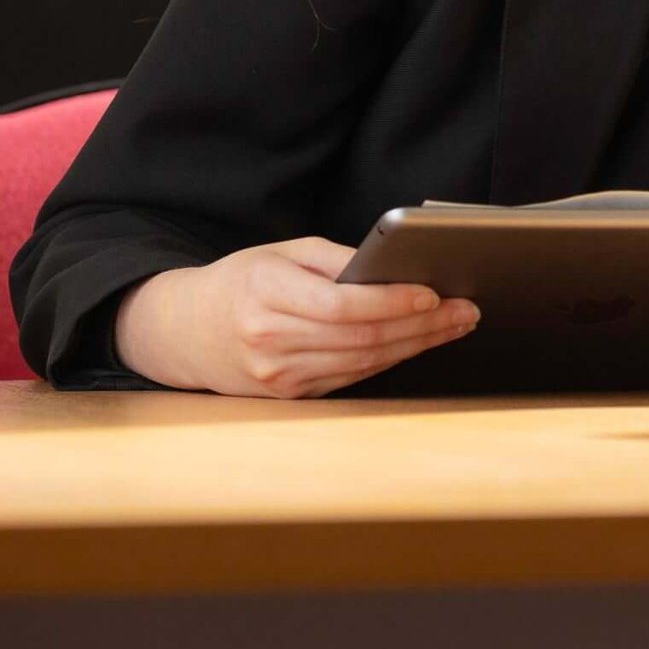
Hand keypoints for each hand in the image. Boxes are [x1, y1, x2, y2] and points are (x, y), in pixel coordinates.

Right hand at [113, 238, 478, 398]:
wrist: (183, 332)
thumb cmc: (241, 282)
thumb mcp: (283, 253)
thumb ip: (337, 259)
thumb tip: (394, 268)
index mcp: (265, 296)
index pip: (341, 306)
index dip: (393, 302)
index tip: (435, 294)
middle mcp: (269, 341)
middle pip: (361, 338)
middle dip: (423, 325)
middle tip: (466, 310)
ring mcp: (277, 375)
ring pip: (363, 362)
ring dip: (417, 345)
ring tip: (456, 325)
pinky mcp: (288, 394)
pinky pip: (351, 377)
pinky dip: (391, 359)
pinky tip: (420, 343)